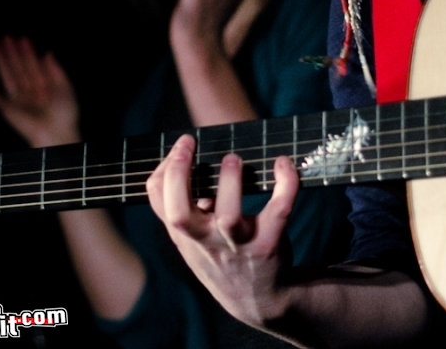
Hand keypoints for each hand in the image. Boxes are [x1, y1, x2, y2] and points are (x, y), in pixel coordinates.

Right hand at [0, 36, 79, 147]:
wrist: (57, 133)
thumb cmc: (65, 113)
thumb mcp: (65, 87)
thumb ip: (56, 70)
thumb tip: (48, 53)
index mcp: (45, 87)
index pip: (34, 65)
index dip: (28, 52)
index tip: (22, 39)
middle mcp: (31, 92)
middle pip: (19, 68)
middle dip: (12, 53)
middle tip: (6, 38)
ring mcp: (20, 101)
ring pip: (8, 78)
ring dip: (1, 63)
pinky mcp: (10, 112)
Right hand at [146, 135, 297, 324]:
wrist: (256, 299)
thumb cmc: (221, 258)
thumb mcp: (194, 242)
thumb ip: (187, 212)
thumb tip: (194, 167)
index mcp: (185, 236)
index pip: (161, 203)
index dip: (164, 170)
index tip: (182, 146)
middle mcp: (207, 242)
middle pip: (180, 216)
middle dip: (180, 176)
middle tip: (189, 145)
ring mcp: (238, 246)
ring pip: (229, 217)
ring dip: (230, 182)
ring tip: (233, 159)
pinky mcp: (268, 244)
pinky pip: (279, 211)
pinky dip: (285, 185)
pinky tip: (283, 165)